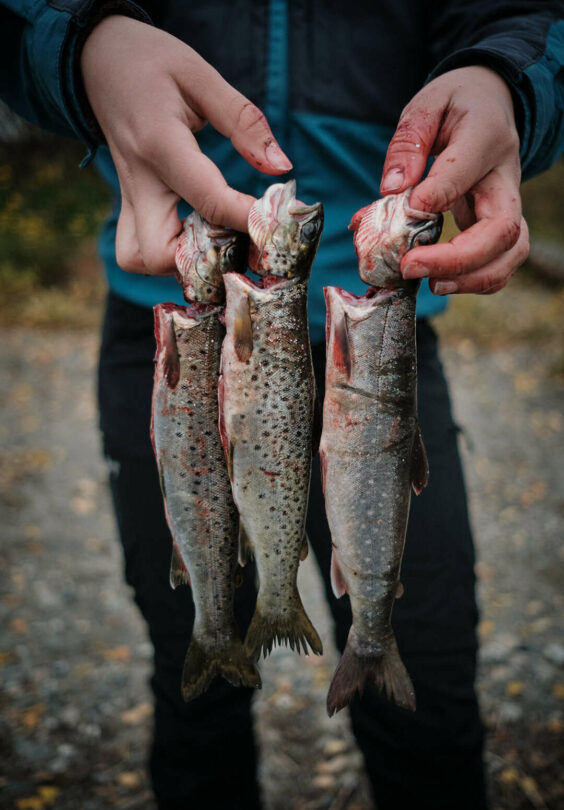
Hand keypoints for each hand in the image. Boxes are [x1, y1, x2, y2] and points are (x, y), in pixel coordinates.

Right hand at [81, 16, 291, 274]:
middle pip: (157, 253)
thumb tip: (281, 167)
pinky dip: (168, 256)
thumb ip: (244, 123)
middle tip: (236, 239)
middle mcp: (138, 181)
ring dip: (178, 263)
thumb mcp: (202, 77)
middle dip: (201, 259)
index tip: (276, 223)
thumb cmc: (153, 62)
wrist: (97, 59)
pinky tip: (197, 235)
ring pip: (139, 259)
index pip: (208, 199)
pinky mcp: (128, 205)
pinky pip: (138, 250)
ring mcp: (128, 198)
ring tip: (213, 239)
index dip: (247, 219)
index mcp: (160, 145)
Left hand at [380, 66, 528, 294]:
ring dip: (472, 279)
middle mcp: (506, 178)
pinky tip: (441, 281)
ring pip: (510, 253)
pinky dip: (474, 280)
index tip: (408, 207)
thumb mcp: (428, 105)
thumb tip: (393, 187)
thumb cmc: (456, 105)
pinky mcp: (500, 225)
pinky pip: (500, 261)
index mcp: (487, 138)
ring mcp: (508, 205)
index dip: (438, 195)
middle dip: (457, 258)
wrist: (492, 104)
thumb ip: (409, 142)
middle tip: (411, 266)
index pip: (466, 172)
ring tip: (431, 285)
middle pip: (502, 229)